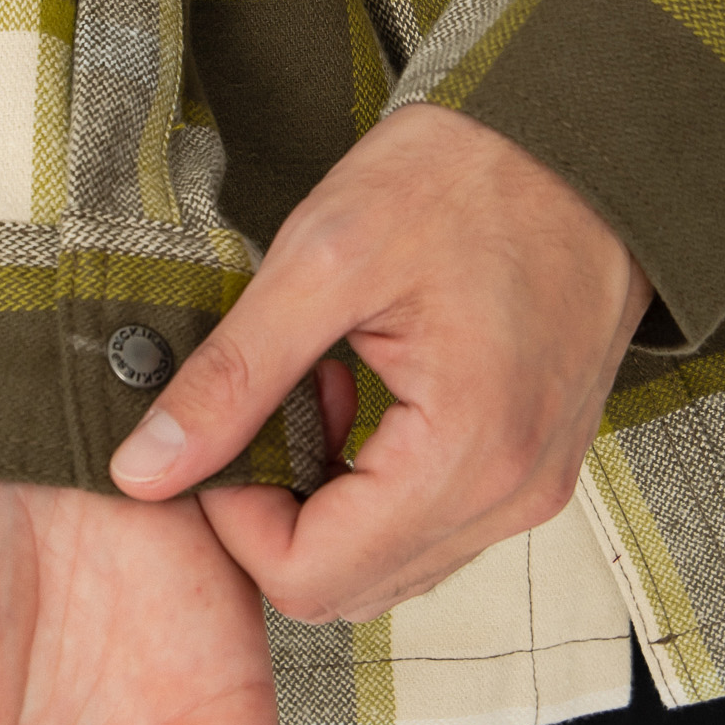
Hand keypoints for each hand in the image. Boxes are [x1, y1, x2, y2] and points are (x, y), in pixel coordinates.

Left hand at [109, 107, 650, 622]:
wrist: (580, 136)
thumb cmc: (463, 176)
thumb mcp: (321, 260)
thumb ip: (231, 378)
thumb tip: (144, 470)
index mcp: (467, 454)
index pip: (310, 577)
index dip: (236, 519)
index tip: (222, 428)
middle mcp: (513, 496)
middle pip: (347, 588)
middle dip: (279, 513)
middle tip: (271, 402)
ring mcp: (532, 489)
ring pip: (386, 568)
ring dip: (327, 503)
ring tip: (322, 386)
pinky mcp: (534, 469)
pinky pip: (431, 530)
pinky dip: (376, 489)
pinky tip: (364, 396)